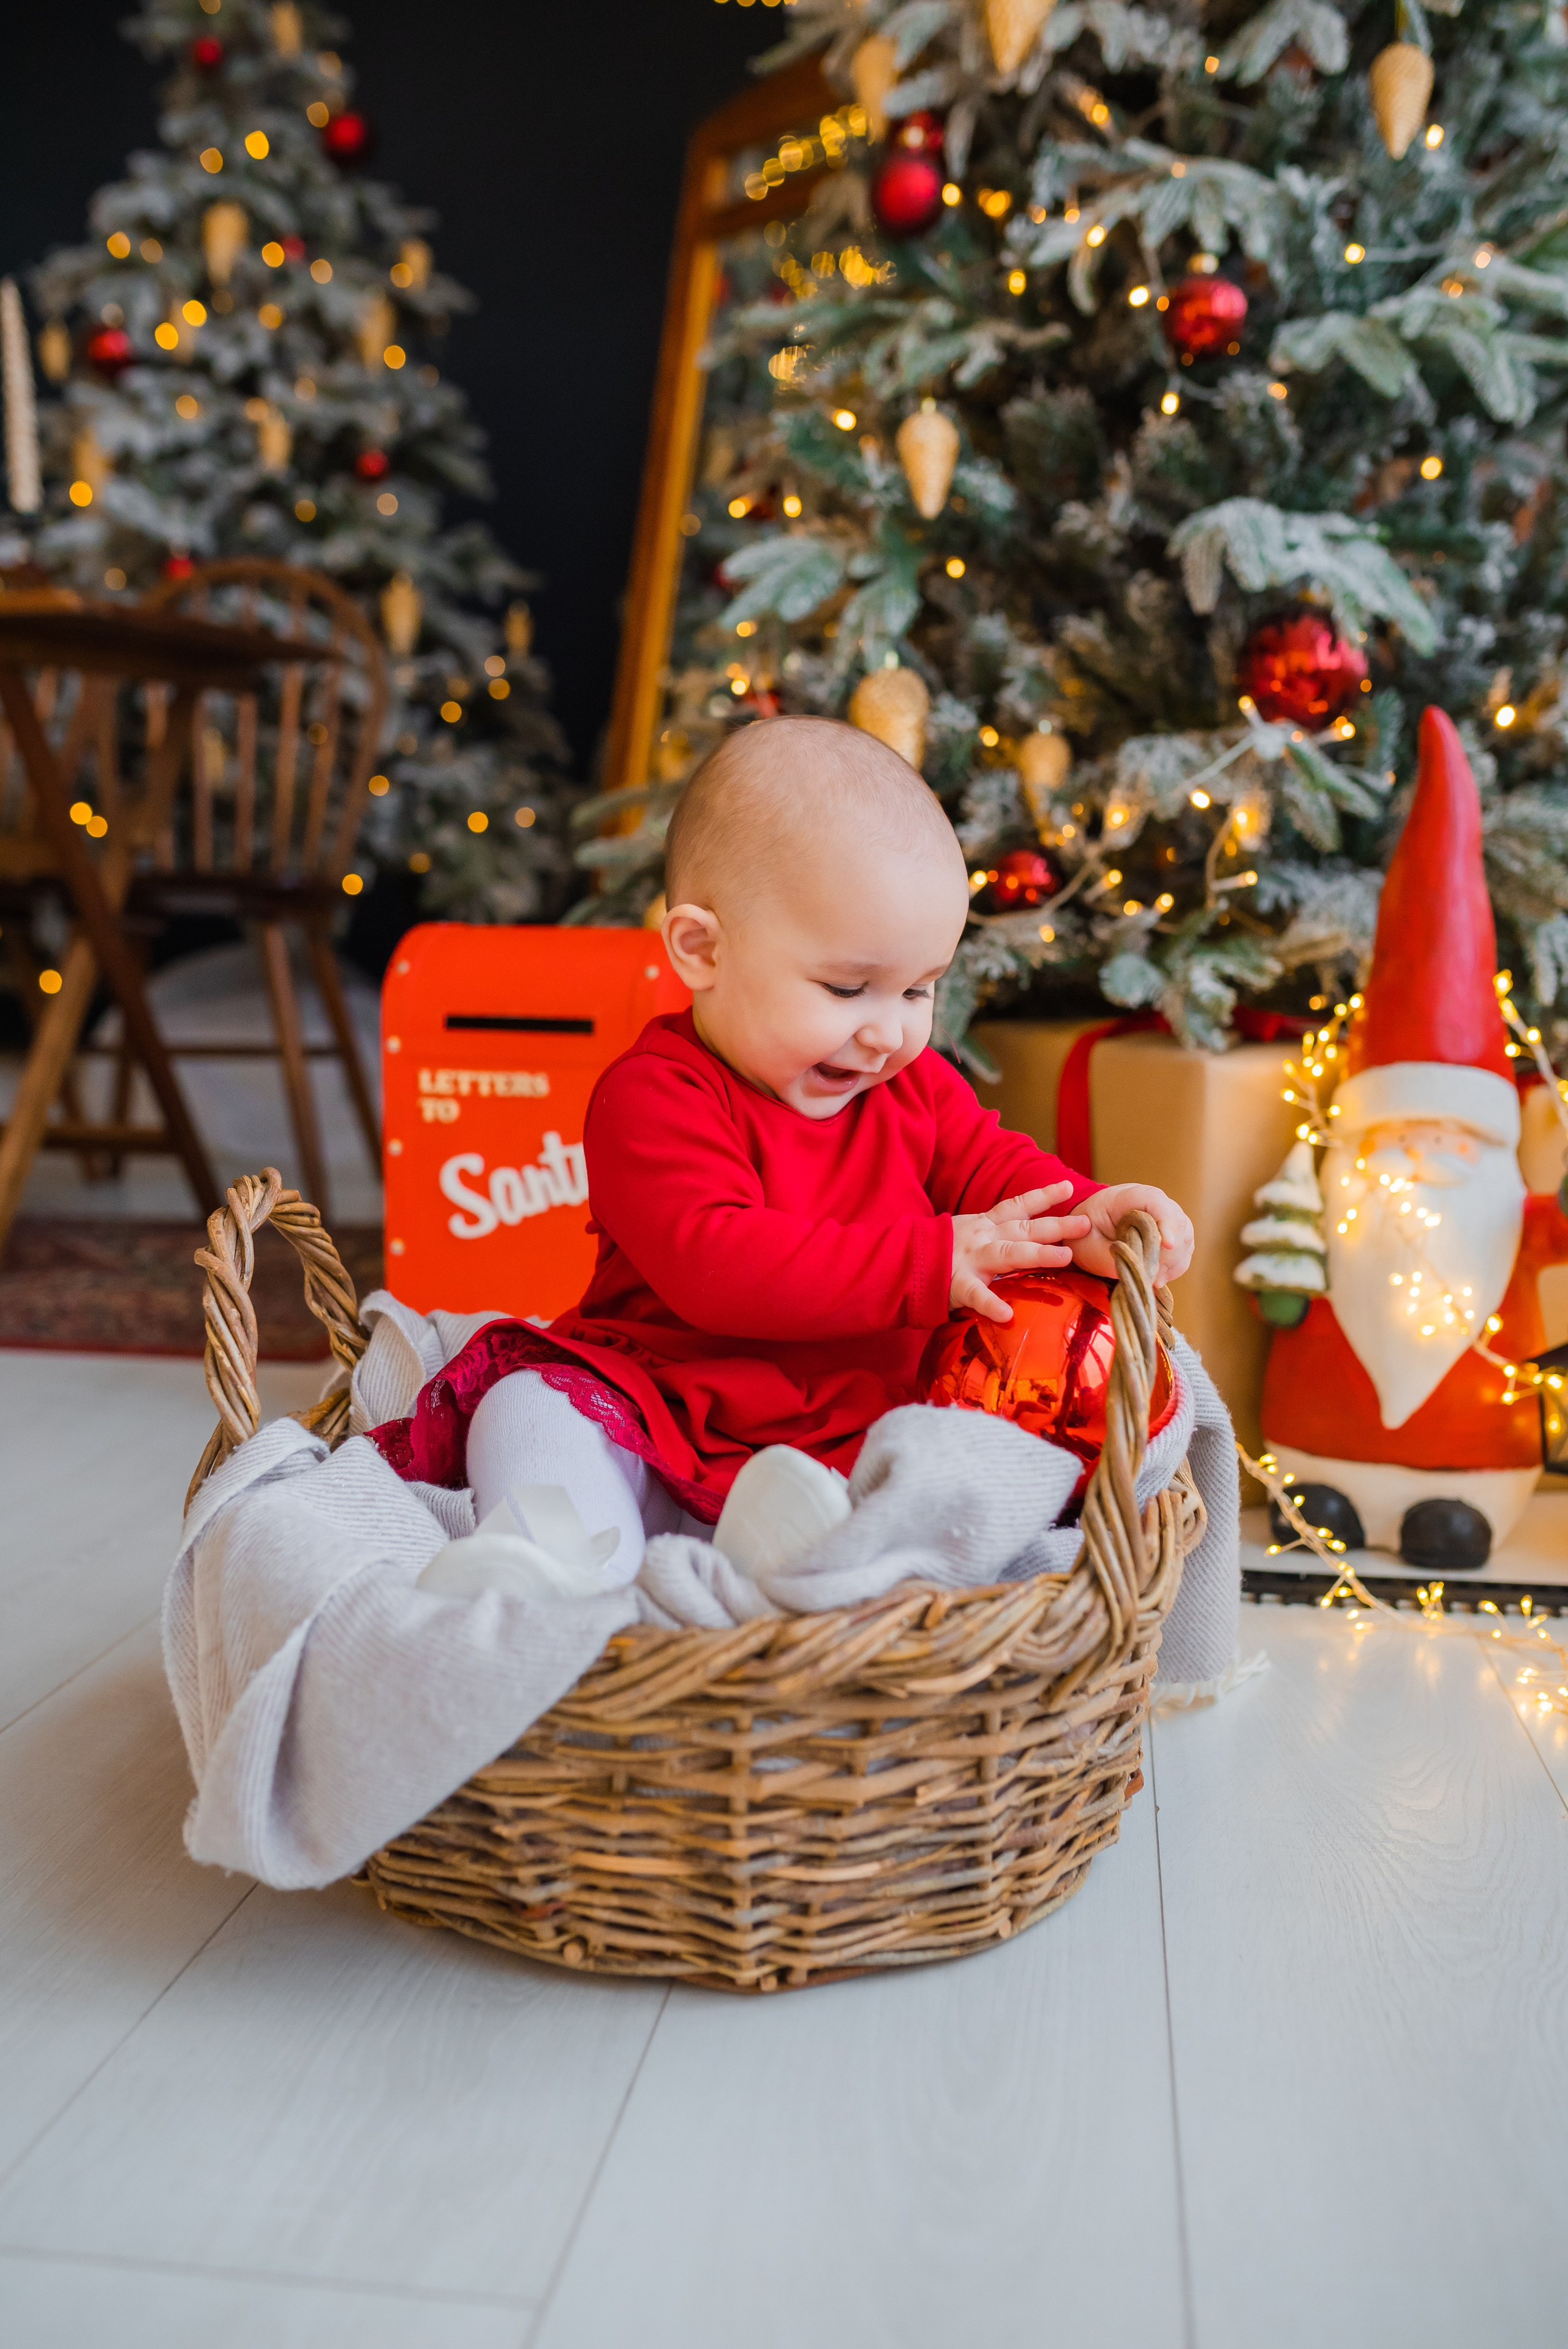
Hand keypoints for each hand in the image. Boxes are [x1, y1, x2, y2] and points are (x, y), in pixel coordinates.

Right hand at [949, 1181, 1091, 1323]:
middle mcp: (983, 1237)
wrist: (903, 1264)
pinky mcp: (957, 1285)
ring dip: (1037, 1254)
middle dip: (1056, 1226)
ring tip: (1064, 1257)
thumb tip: (1035, 1234)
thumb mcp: (971, 1233)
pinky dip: (990, 1305)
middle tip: (1086, 1225)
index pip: (1019, 1206)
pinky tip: (1006, 1315)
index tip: (1070, 1188)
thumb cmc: (943, 1251)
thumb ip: (999, 1233)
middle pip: (1025, 1229)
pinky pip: (975, 1295)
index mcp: (986, 1224)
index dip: (1044, 1196)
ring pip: (1008, 1254)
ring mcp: (971, 1260)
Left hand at [1069, 1183, 1192, 1283]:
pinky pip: (1183, 1249)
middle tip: (1153, 1276)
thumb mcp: (1085, 1244)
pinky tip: (1159, 1279)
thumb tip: (1139, 1270)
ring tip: (1154, 1280)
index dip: (1166, 1221)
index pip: (1155, 1201)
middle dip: (1170, 1251)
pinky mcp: (1168, 1234)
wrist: (1082, 1230)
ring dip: (1174, 1261)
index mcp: (1126, 1196)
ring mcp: (1163, 1217)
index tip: (1167, 1245)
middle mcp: (1151, 1202)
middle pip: (1177, 1220)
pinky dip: (1175, 1266)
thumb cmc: (1082, 1232)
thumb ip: (1110, 1255)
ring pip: (1185, 1236)